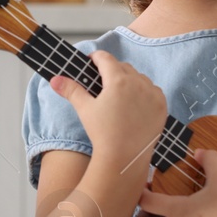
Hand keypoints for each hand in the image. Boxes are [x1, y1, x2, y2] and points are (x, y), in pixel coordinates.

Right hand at [48, 49, 168, 176]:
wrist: (124, 158)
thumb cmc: (102, 133)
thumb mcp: (85, 109)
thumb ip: (71, 90)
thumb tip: (55, 79)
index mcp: (118, 80)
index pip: (106, 58)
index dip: (96, 58)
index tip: (91, 61)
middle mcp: (138, 83)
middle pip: (123, 67)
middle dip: (112, 70)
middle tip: (103, 82)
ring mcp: (152, 94)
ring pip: (139, 78)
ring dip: (130, 80)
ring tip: (120, 93)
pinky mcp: (162, 106)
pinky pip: (153, 90)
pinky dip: (145, 92)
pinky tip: (136, 103)